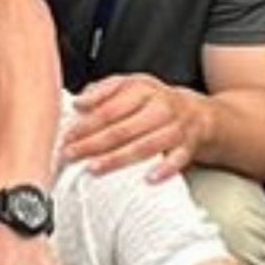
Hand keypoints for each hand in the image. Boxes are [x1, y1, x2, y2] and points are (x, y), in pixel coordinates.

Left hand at [63, 73, 206, 180]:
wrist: (196, 113)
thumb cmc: (154, 101)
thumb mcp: (130, 85)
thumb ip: (103, 91)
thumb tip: (79, 103)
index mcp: (143, 89)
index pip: (110, 108)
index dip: (86, 124)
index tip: (68, 137)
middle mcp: (161, 107)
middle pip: (123, 129)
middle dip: (93, 144)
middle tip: (71, 155)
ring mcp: (176, 127)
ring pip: (145, 145)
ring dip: (117, 159)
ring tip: (94, 168)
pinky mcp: (188, 146)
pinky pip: (177, 159)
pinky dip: (165, 169)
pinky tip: (148, 179)